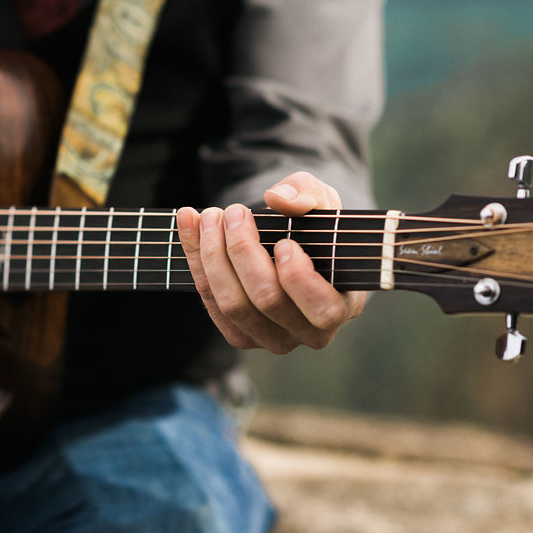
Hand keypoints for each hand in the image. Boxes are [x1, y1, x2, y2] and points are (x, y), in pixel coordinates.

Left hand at [177, 171, 365, 353]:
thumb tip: (278, 199)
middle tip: (234, 211)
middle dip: (243, 250)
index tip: (285, 242)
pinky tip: (190, 223)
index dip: (298, 277)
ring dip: (213, 255)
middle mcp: (309, 333)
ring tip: (210, 215)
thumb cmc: (316, 227)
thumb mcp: (322, 201)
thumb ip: (308, 193)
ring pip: (232, 305)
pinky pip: (212, 302)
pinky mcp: (241, 336)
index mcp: (342, 306)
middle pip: (266, 299)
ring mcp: (272, 339)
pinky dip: (195, 260)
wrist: (293, 247)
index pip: (322, 308)